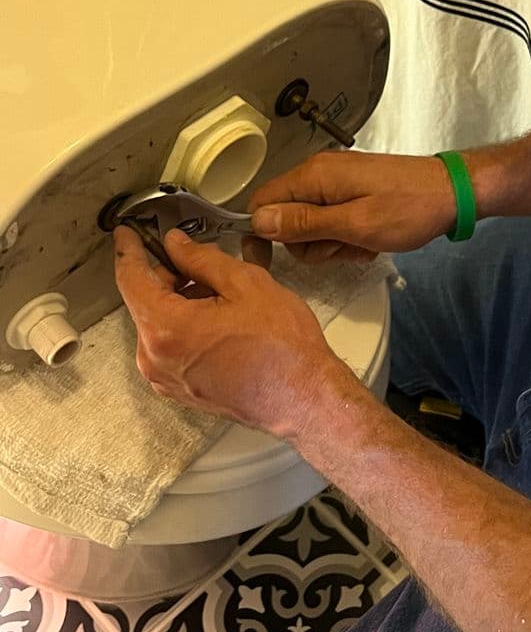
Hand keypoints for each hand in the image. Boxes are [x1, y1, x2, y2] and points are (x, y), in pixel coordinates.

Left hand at [113, 224, 360, 437]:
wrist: (303, 398)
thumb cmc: (282, 349)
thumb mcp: (246, 284)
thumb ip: (202, 258)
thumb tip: (177, 245)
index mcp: (166, 329)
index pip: (131, 278)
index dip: (129, 249)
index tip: (126, 233)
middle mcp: (156, 359)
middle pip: (147, 300)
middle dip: (171, 275)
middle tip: (204, 259)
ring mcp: (166, 379)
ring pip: (161, 322)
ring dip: (182, 301)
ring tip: (225, 295)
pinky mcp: (181, 389)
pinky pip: (171, 346)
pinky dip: (187, 325)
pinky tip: (222, 319)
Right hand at [248, 151, 456, 262]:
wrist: (452, 193)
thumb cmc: (408, 209)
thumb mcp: (354, 224)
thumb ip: (304, 224)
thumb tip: (257, 221)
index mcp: (314, 176)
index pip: (261, 203)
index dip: (260, 235)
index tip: (270, 263)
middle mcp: (320, 173)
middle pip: (285, 219)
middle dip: (309, 244)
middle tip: (343, 246)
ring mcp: (337, 182)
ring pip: (311, 225)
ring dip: (332, 244)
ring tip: (362, 243)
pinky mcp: (353, 192)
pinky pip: (333, 221)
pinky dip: (347, 236)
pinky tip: (371, 239)